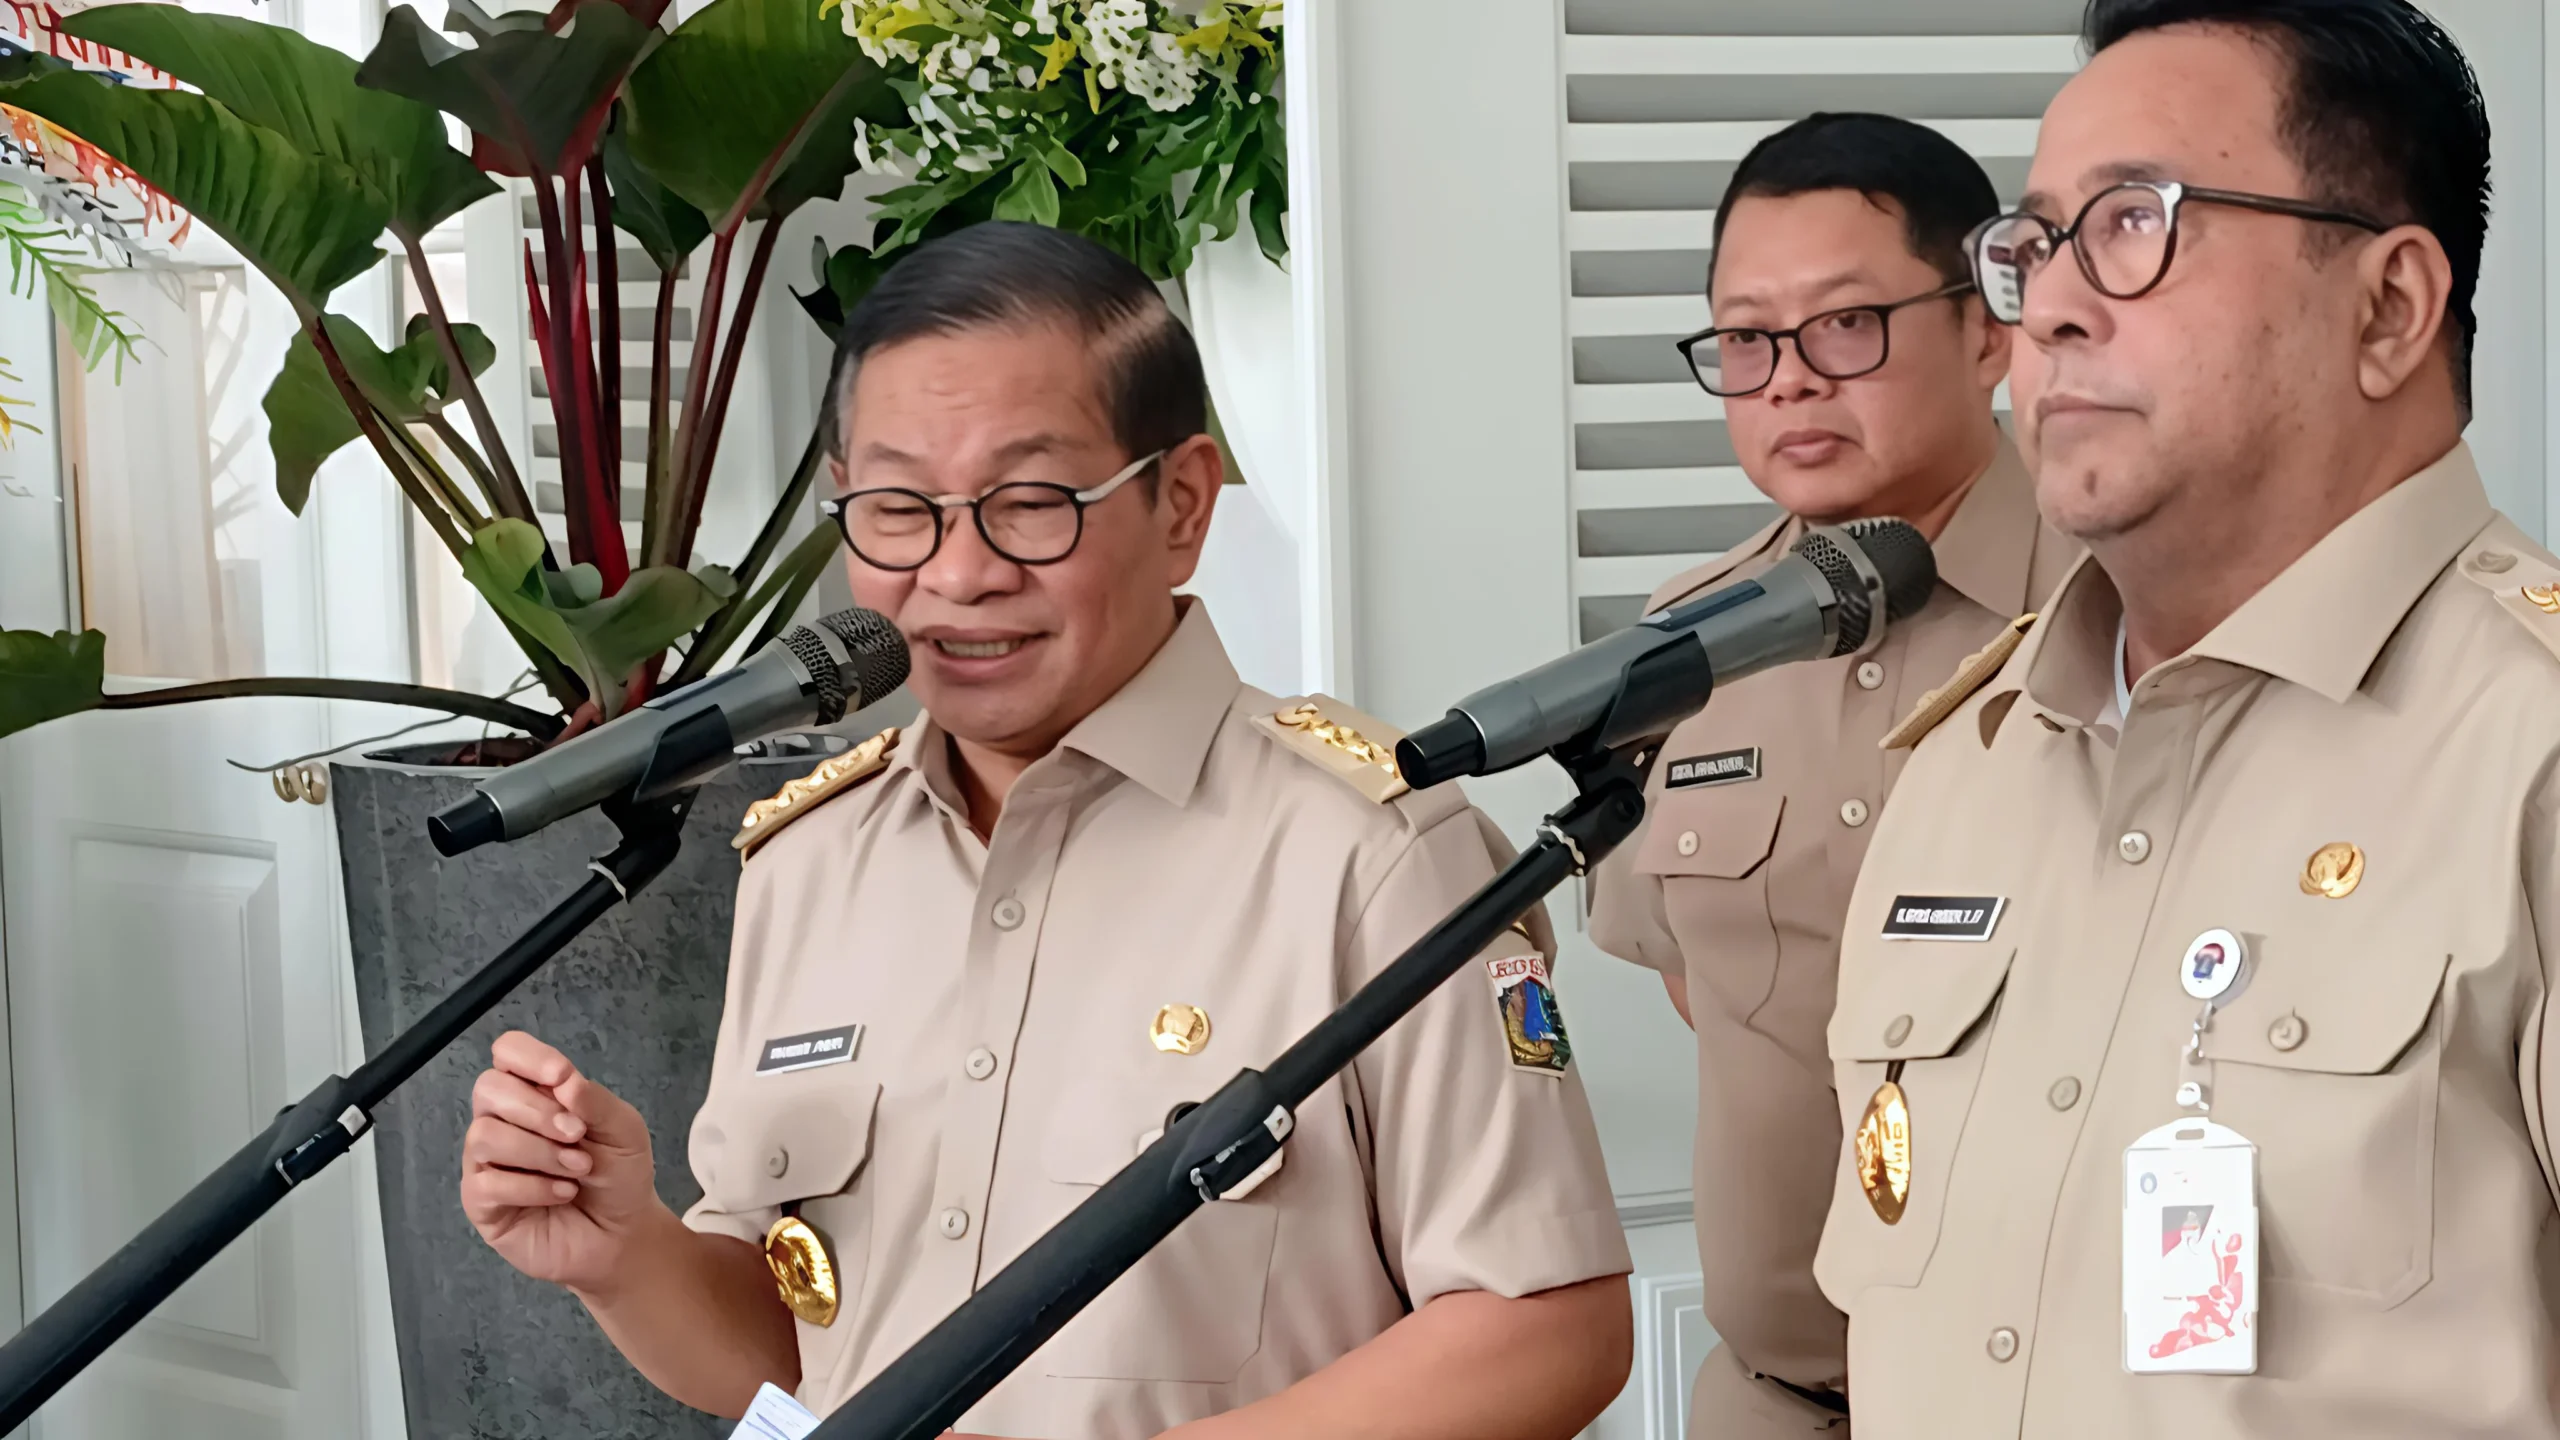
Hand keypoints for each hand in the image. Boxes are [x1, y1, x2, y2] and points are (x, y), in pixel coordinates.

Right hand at [460, 1030, 665, 1294]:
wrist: (621, 1233)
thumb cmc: (618, 1174)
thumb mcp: (623, 1130)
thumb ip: (594, 1101)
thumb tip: (563, 1080)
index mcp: (536, 1092)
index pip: (508, 1052)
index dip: (528, 1057)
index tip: (561, 1075)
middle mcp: (503, 1120)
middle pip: (489, 1088)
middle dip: (537, 1110)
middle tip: (578, 1135)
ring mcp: (487, 1161)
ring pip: (485, 1135)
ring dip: (540, 1152)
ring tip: (578, 1170)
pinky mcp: (481, 1202)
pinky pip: (487, 1184)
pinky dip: (533, 1187)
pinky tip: (563, 1193)